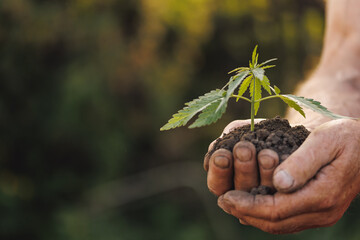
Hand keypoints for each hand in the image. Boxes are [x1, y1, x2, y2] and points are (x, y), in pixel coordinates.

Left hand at [216, 119, 359, 233]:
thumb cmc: (346, 137)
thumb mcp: (326, 140)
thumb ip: (302, 162)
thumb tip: (277, 183)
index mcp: (323, 195)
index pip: (277, 209)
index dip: (248, 205)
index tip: (226, 197)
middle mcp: (322, 211)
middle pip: (275, 222)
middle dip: (245, 212)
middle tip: (223, 201)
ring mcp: (320, 214)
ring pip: (279, 224)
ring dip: (252, 216)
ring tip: (231, 203)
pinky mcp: (317, 211)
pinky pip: (286, 219)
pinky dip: (265, 214)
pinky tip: (250, 204)